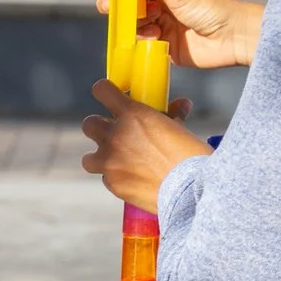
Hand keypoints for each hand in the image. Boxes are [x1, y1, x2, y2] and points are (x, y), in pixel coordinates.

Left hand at [80, 81, 211, 211]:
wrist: (191, 190)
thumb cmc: (191, 156)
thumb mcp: (182, 130)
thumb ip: (173, 115)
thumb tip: (181, 104)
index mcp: (132, 115)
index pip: (102, 90)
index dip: (105, 92)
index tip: (109, 96)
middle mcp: (115, 135)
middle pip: (89, 124)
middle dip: (100, 128)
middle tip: (116, 135)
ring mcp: (109, 161)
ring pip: (89, 158)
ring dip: (101, 158)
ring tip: (118, 162)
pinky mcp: (112, 183)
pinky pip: (106, 178)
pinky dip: (116, 178)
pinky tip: (133, 180)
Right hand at [99, 0, 262, 69]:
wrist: (237, 37)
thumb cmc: (214, 9)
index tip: (108, 3)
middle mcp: (161, 8)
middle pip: (129, 11)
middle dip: (125, 16)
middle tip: (127, 20)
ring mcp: (163, 28)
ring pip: (134, 30)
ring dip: (136, 31)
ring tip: (152, 31)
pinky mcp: (165, 48)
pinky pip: (143, 48)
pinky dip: (142, 46)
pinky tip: (154, 42)